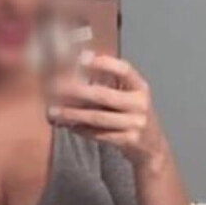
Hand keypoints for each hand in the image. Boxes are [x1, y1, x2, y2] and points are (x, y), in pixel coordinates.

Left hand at [48, 54, 167, 169]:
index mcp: (140, 87)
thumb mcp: (130, 96)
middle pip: (104, 95)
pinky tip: (67, 125)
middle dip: (76, 91)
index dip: (103, 62)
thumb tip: (75, 72)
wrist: (152, 147)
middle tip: (55, 88)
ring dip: (72, 114)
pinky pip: (99, 134)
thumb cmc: (133, 116)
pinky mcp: (128, 141)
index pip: (124, 70)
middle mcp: (140, 104)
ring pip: (97, 118)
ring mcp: (135, 124)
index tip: (81, 58)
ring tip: (53, 112)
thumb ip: (110, 84)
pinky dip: (81, 129)